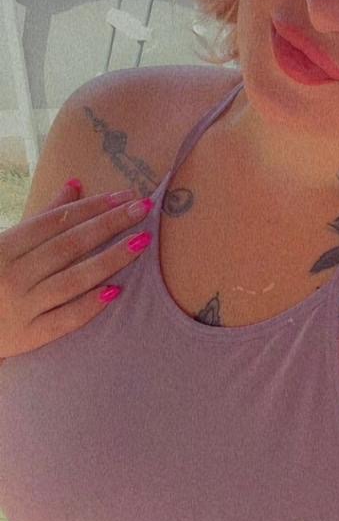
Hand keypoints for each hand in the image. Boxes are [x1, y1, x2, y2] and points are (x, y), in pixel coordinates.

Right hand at [0, 183, 151, 359]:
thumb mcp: (8, 243)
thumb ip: (43, 216)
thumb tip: (75, 184)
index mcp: (6, 246)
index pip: (57, 221)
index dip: (93, 206)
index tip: (126, 196)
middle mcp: (13, 274)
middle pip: (70, 245)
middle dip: (109, 224)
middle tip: (142, 209)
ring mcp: (21, 306)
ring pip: (73, 279)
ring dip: (110, 259)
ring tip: (141, 242)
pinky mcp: (28, 336)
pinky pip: (65, 319)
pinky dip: (90, 305)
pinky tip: (116, 291)